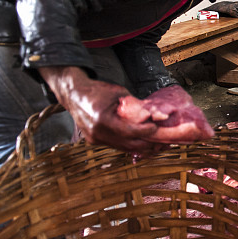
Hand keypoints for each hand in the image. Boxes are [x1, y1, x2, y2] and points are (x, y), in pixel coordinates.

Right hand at [41, 67, 160, 153]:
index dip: (145, 132)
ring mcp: (95, 139)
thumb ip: (134, 106)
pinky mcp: (95, 141)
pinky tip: (143, 143)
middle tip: (163, 142)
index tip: (157, 128)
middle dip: (147, 144)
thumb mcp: (119, 93)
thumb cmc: (97, 90)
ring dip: (141, 148)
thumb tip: (153, 114)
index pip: (128, 131)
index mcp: (102, 120)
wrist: (74, 94)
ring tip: (157, 145)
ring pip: (123, 148)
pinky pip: (117, 145)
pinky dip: (130, 145)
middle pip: (128, 145)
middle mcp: (97, 133)